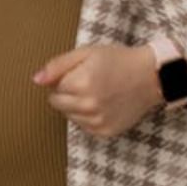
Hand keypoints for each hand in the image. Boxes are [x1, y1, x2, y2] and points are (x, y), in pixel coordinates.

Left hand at [34, 43, 165, 137]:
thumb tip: (36, 80)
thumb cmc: (117, 60)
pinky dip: (88, 117)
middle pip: (57, 104)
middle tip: (88, 82)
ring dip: (76, 106)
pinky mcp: (106, 132)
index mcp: (81, 83)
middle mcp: (89, 106)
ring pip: (69, 116)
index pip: (54, 87)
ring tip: (97, 93)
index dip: (66, 77)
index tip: (82, 72)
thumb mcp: (86, 53)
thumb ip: (57, 66)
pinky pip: (83, 126)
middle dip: (67, 93)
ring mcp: (98, 121)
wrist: (150, 77)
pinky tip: (102, 105)